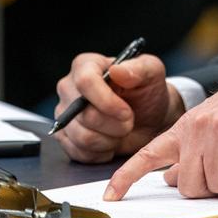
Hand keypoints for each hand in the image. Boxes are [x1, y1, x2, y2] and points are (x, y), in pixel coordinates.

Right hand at [53, 52, 183, 163]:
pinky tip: (112, 142)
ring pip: (81, 136)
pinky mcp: (64, 137)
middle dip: (113, 124)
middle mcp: (69, 88)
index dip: (106, 100)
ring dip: (110, 140)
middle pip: (83, 114)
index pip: (85, 81)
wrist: (149, 119)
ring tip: (122, 131)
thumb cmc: (149, 91)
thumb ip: (139, 68)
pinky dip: (101, 152)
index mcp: (86, 65)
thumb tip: (117, 70)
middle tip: (129, 121)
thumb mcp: (153, 73)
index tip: (126, 112)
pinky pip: (78, 152)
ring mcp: (64, 114)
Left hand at [104, 51, 217, 200]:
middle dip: (214, 186)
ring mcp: (215, 129)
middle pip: (190, 185)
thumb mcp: (215, 127)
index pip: (148, 154)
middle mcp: (195, 127)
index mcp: (186, 126)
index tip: (110, 195)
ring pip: (216, 183)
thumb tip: (172, 177)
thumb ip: (192, 151)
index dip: (126, 177)